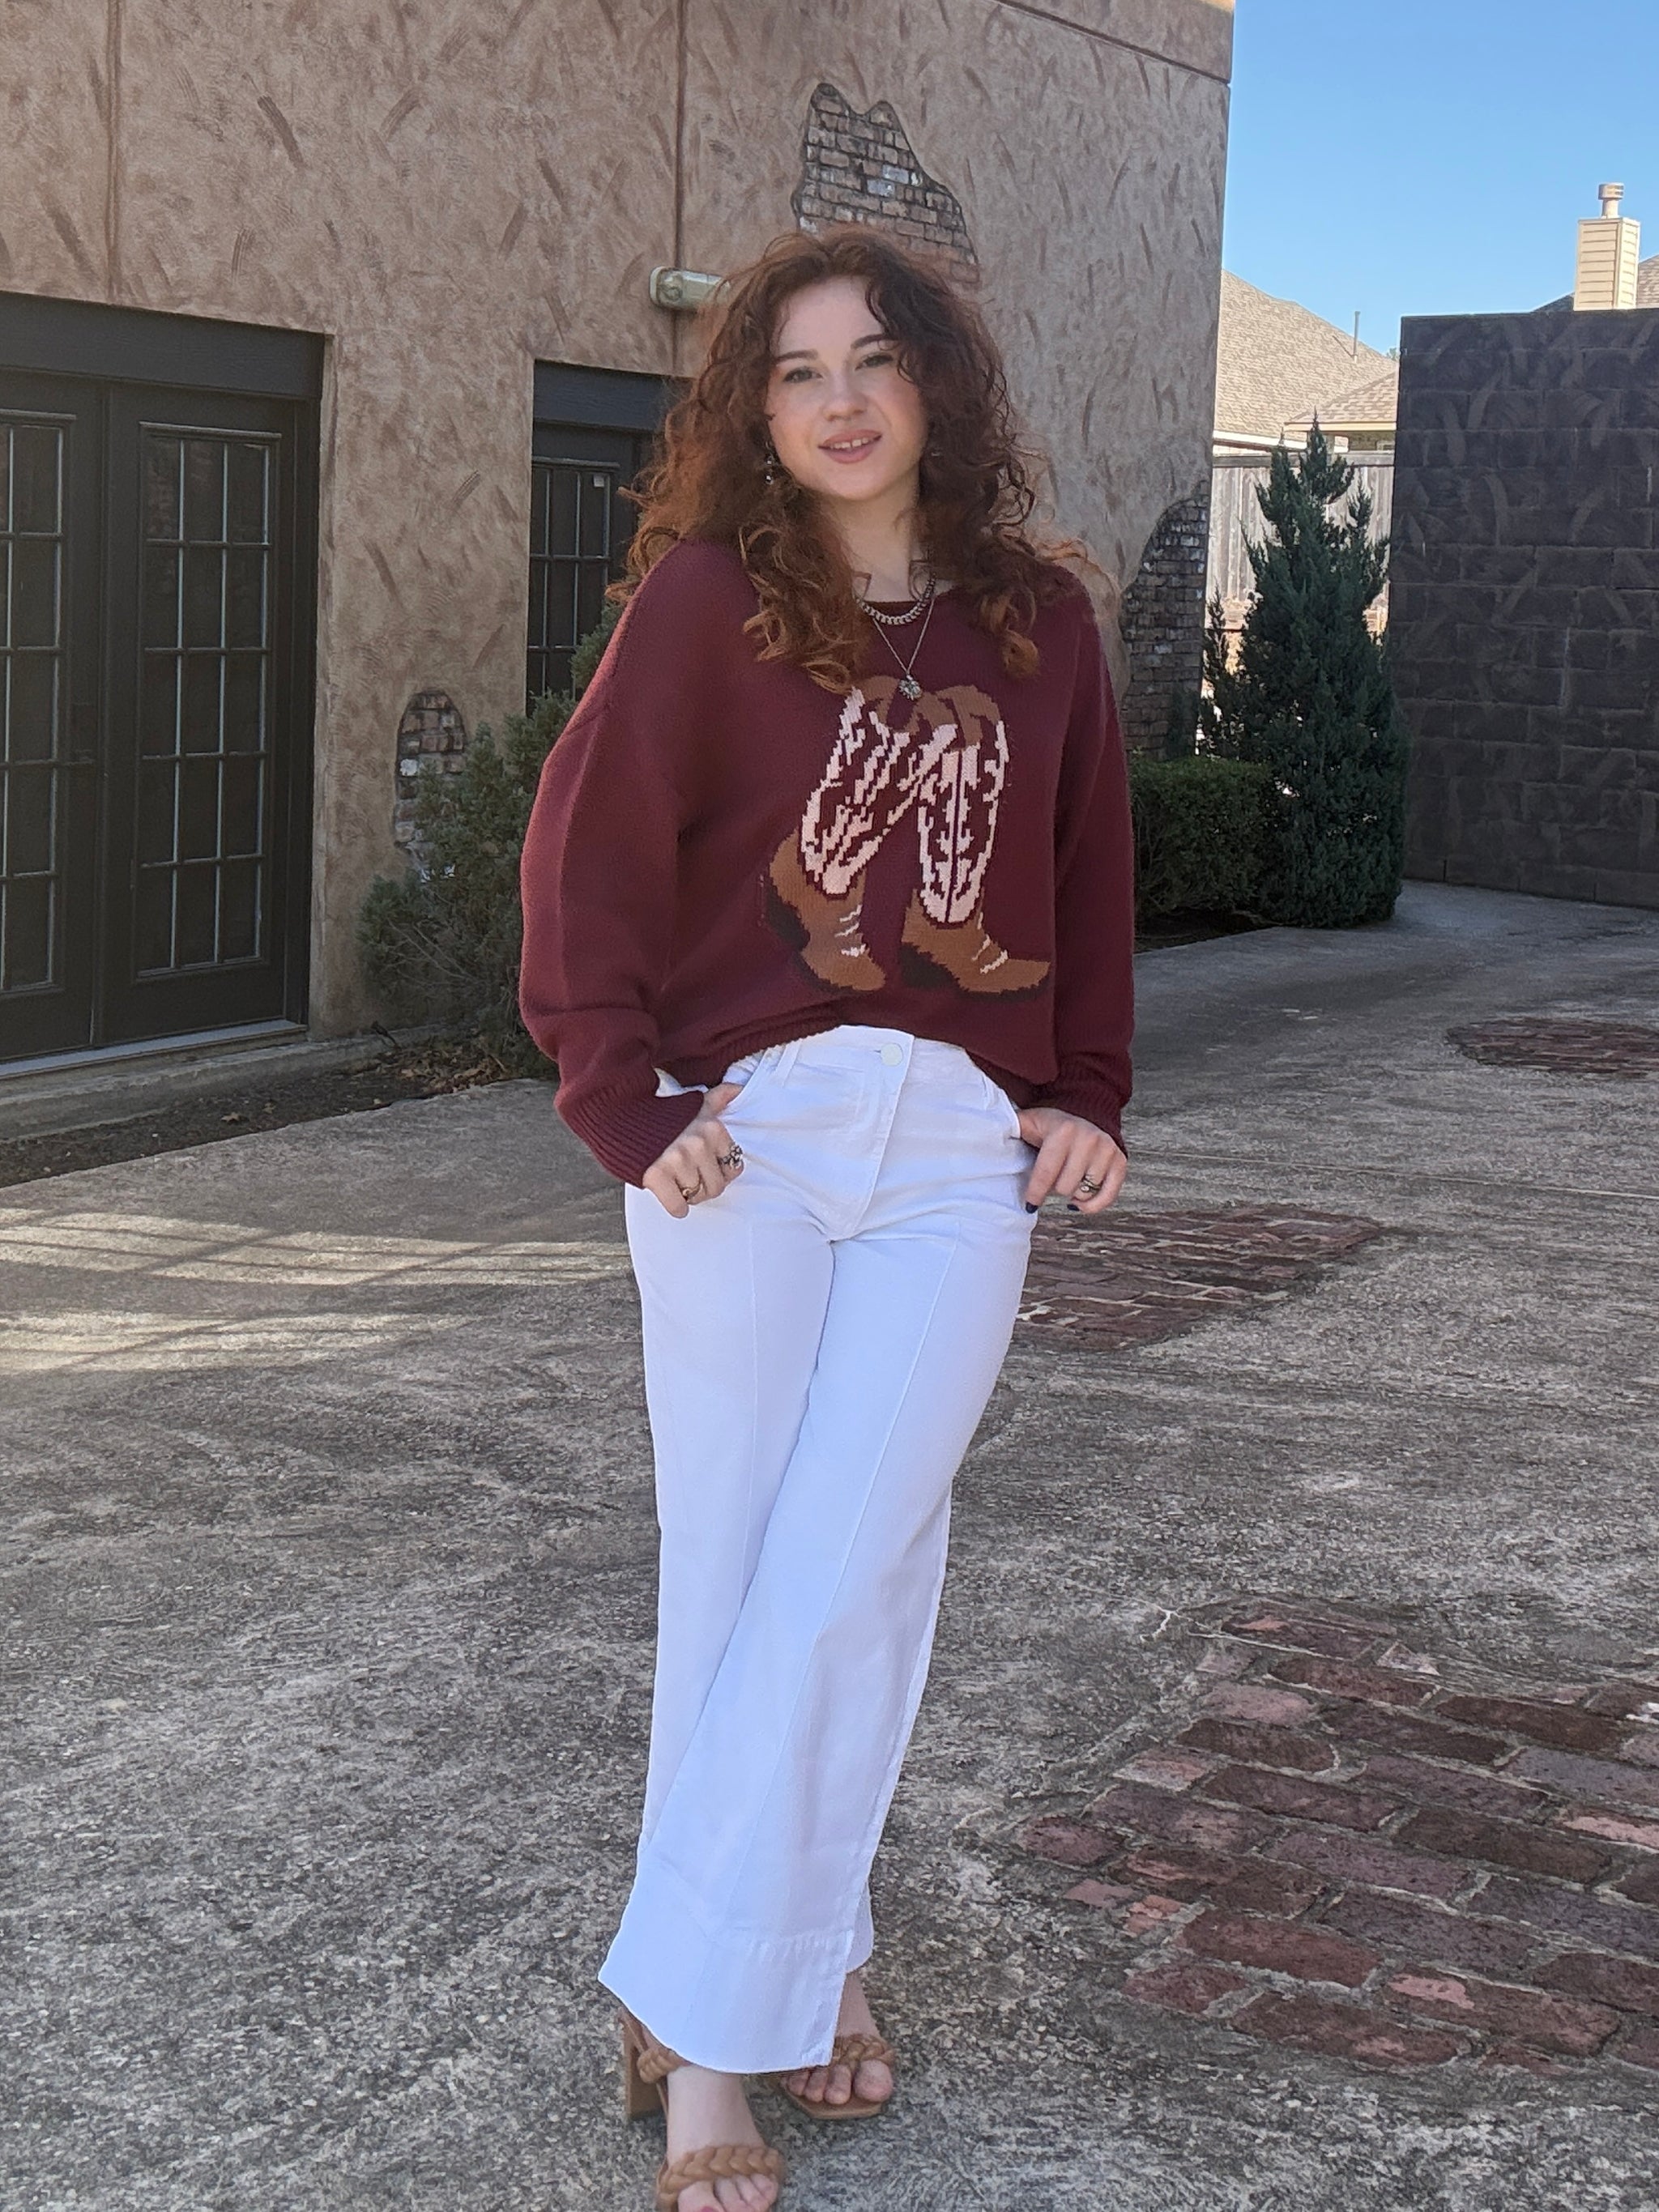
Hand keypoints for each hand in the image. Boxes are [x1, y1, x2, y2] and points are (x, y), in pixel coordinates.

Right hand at [642, 1082, 743, 1217]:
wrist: (620, 1117)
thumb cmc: (661, 1115)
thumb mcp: (693, 1104)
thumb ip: (718, 1099)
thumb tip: (738, 1088)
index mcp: (711, 1128)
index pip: (733, 1166)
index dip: (720, 1170)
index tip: (707, 1168)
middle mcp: (697, 1144)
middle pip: (716, 1186)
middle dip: (705, 1187)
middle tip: (691, 1180)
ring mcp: (676, 1160)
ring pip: (697, 1197)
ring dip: (688, 1196)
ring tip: (678, 1183)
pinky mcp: (656, 1175)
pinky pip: (677, 1206)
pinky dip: (676, 1207)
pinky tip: (670, 1196)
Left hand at [1015, 1106, 1126, 1215]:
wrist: (1085, 1110)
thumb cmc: (1050, 1123)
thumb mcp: (1029, 1121)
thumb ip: (1009, 1129)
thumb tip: (983, 1135)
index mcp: (1063, 1131)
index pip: (1046, 1174)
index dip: (1035, 1193)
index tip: (1029, 1205)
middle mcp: (1088, 1139)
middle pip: (1064, 1187)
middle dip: (1053, 1189)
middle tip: (1050, 1181)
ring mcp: (1107, 1150)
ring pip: (1083, 1193)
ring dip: (1071, 1194)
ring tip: (1065, 1183)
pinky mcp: (1120, 1161)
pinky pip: (1108, 1195)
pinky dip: (1094, 1205)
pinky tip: (1080, 1203)